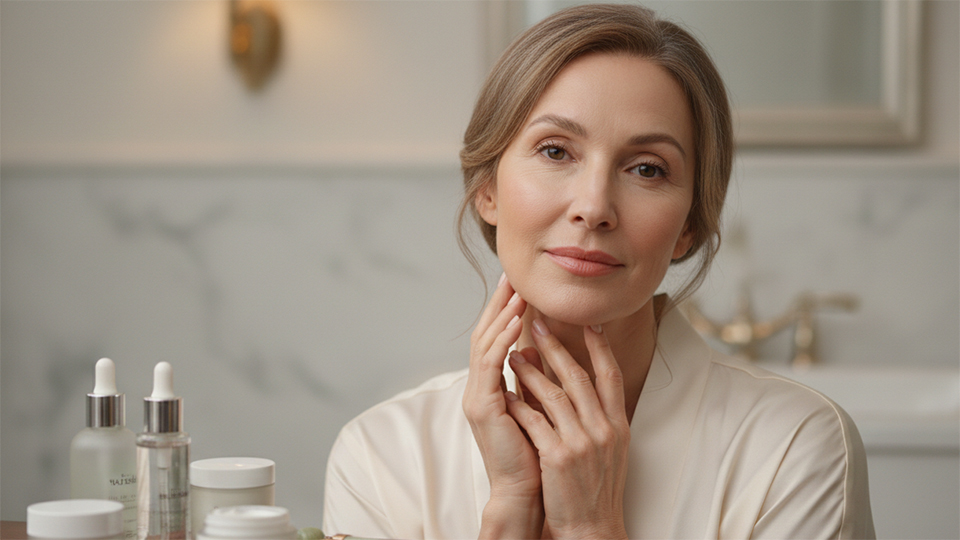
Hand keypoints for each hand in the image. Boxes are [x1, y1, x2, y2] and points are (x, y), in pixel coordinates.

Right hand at [462, 274, 543, 538]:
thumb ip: (531, 381)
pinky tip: (513, 324)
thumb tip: (539, 354)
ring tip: (514, 293)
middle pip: (484, 335)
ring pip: (484, 346)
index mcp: (491, 389)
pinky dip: (501, 342)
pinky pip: (489, 366)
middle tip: (510, 276)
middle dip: (497, 305)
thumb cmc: (534, 454)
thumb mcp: (534, 407)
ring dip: (499, 317)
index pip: (495, 340)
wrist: (525, 492)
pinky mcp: (482, 407)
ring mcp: (477, 397)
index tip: (516, 286)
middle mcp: (479, 389)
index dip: (503, 312)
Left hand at [506, 321, 629, 539]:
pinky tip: (505, 392)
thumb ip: (602, 417)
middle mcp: (602, 430)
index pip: (611, 376)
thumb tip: (586, 386)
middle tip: (537, 323)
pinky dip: (518, 404)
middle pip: (578, 378)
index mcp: (617, 425)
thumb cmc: (597, 490)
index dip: (601, 348)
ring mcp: (580, 443)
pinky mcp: (557, 457)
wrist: (593, 529)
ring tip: (512, 354)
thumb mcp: (612, 450)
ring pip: (552, 395)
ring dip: (530, 371)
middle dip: (556, 347)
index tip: (590, 323)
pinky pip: (534, 422)